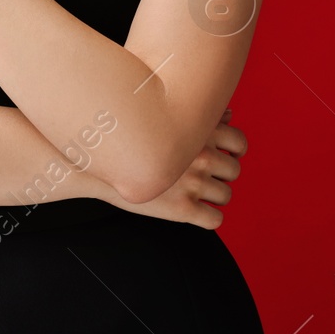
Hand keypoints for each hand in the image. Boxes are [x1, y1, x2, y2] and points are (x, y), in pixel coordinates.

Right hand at [104, 109, 245, 228]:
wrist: (94, 163)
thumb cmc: (127, 136)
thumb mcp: (164, 116)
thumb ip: (200, 115)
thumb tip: (229, 114)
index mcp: (199, 131)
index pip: (239, 142)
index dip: (235, 150)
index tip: (226, 155)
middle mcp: (200, 155)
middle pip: (234, 170)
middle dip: (223, 174)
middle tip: (207, 176)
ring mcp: (192, 183)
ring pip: (226, 195)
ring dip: (216, 195)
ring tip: (198, 193)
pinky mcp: (182, 209)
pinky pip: (215, 220)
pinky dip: (209, 218)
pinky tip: (195, 211)